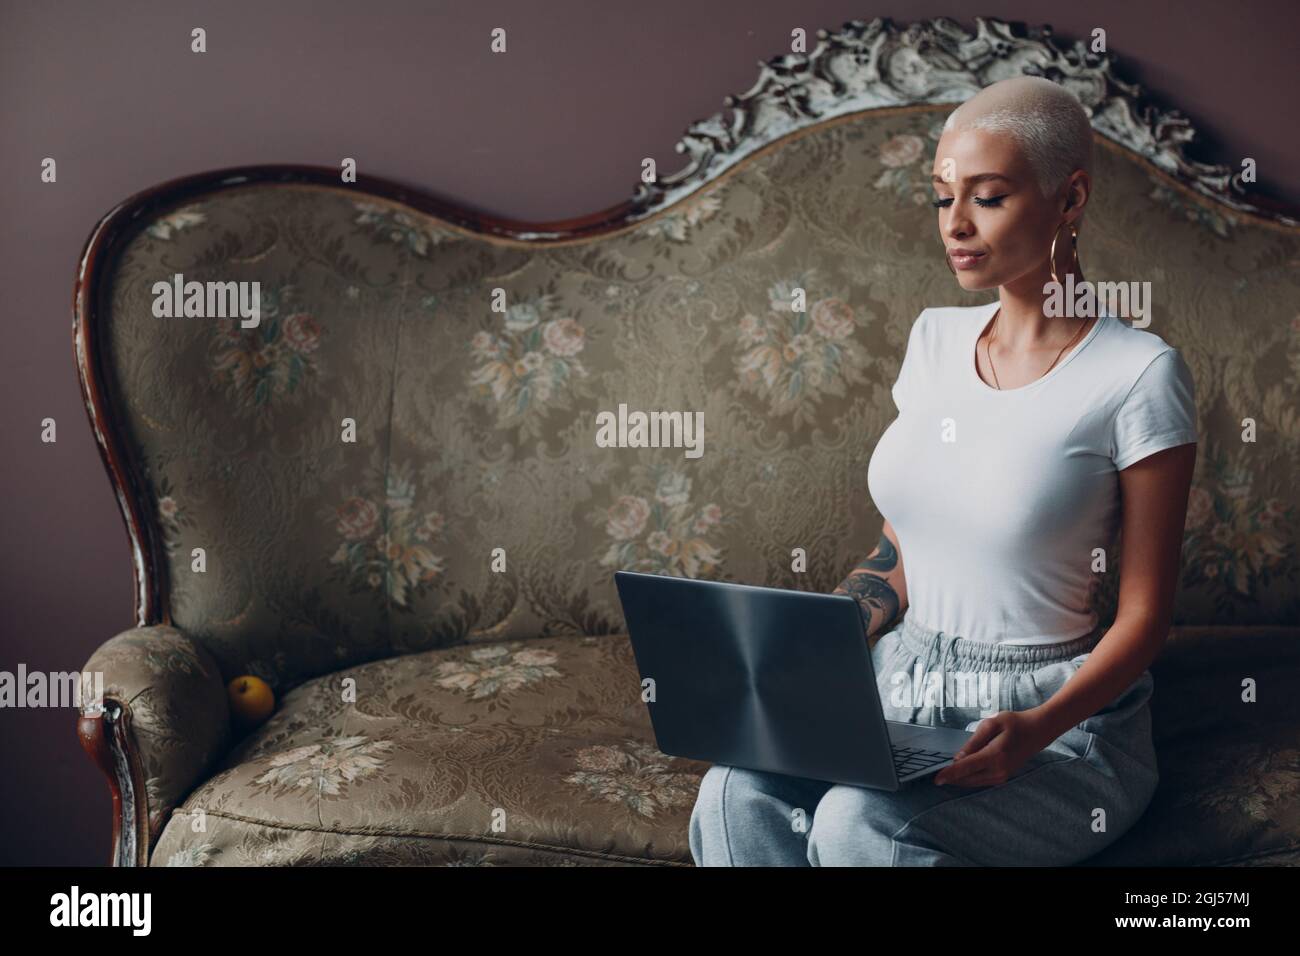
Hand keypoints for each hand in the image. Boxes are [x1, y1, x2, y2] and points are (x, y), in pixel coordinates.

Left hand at [933, 709, 1049, 786]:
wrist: (1038, 731)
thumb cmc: (1014, 723)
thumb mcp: (992, 724)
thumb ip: (974, 742)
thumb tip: (958, 758)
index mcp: (995, 755)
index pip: (966, 768)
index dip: (949, 774)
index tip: (935, 779)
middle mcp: (999, 770)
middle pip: (968, 779)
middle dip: (951, 778)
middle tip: (934, 775)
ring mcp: (1003, 776)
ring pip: (974, 782)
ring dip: (959, 779)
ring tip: (944, 774)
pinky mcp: (1003, 777)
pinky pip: (981, 781)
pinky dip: (969, 778)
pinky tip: (960, 773)